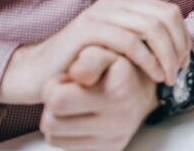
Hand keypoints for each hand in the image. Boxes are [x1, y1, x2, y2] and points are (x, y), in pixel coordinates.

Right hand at [0, 0, 190, 103]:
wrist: (39, 72)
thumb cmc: (84, 63)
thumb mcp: (118, 46)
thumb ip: (143, 38)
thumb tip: (179, 46)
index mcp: (124, 3)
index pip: (168, 11)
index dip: (183, 36)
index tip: (184, 61)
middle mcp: (113, 3)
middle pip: (164, 18)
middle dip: (178, 46)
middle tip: (179, 71)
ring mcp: (100, 13)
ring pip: (151, 28)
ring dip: (167, 55)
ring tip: (169, 77)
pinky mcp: (87, 30)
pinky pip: (130, 42)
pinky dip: (148, 60)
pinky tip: (154, 76)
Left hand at [40, 53, 156, 150]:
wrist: (142, 92)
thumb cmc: (115, 69)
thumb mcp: (107, 52)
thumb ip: (90, 57)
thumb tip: (78, 73)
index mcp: (119, 87)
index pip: (58, 99)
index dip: (54, 85)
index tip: (71, 77)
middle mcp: (120, 116)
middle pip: (50, 120)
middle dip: (53, 101)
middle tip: (67, 89)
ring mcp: (113, 137)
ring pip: (53, 134)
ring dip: (57, 118)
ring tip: (74, 103)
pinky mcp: (108, 150)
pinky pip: (65, 146)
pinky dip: (66, 132)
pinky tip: (80, 118)